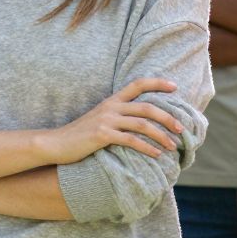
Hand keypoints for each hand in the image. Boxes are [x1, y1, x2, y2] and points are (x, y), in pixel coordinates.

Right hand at [36, 79, 183, 163]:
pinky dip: (147, 148)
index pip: (137, 84)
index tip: (174, 86)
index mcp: (111, 100)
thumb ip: (117, 116)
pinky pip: (131, 140)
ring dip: (161, 135)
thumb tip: (138, 122)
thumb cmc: (79, 135)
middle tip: (180, 128)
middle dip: (167, 117)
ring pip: (142, 124)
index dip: (157, 83)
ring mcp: (106, 120)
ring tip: (173, 145)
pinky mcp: (102, 135)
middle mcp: (111, 107)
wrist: (55, 143)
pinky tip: (157, 155)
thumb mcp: (99, 119)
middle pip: (146, 107)